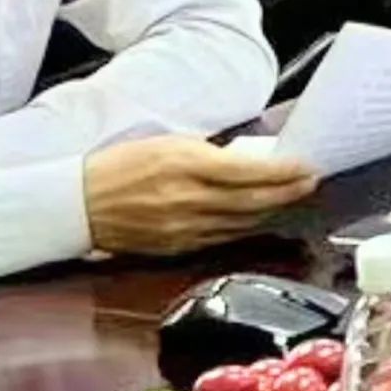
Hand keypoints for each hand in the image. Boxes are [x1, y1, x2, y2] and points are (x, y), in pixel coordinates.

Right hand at [83, 135, 317, 256]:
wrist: (79, 204)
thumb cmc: (118, 166)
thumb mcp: (164, 144)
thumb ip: (205, 153)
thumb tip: (243, 161)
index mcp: (185, 165)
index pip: (249, 171)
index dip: (283, 171)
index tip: (306, 166)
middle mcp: (189, 199)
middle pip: (254, 201)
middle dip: (288, 192)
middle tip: (311, 183)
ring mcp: (185, 228)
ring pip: (243, 223)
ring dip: (272, 211)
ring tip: (292, 199)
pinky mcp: (179, 247)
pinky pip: (223, 238)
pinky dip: (246, 228)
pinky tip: (258, 219)